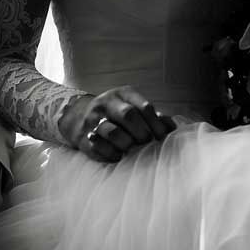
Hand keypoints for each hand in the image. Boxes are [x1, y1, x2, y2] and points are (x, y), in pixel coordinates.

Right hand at [58, 86, 175, 162]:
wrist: (78, 116)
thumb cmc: (116, 114)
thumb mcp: (132, 106)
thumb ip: (152, 116)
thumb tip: (171, 128)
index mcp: (123, 94)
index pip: (144, 107)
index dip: (156, 124)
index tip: (161, 137)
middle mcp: (107, 103)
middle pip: (128, 115)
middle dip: (141, 132)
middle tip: (145, 142)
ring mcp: (94, 119)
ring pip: (113, 131)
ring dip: (127, 143)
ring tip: (130, 148)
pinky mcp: (85, 137)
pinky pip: (100, 147)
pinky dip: (112, 154)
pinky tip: (118, 155)